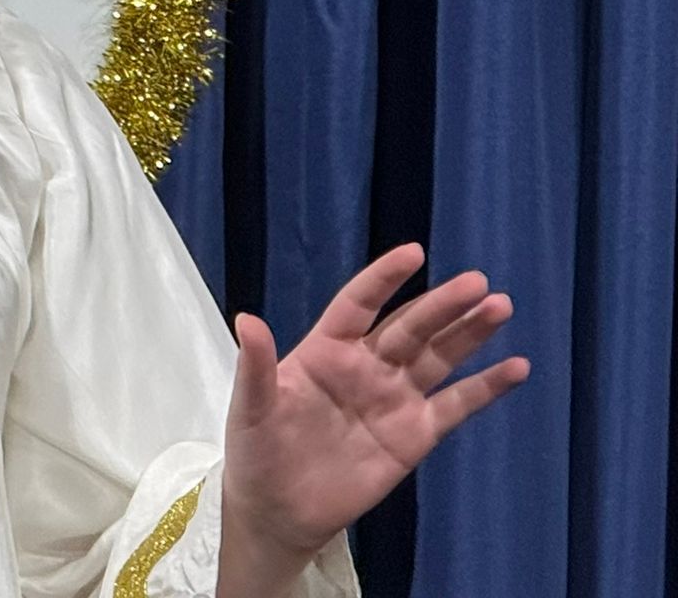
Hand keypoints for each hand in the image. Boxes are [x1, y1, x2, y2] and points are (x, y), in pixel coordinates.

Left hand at [221, 243, 528, 565]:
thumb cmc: (256, 451)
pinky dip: (486, 388)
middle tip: (477, 282)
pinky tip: (515, 367)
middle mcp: (365, 367)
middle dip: (442, 306)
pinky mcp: (414, 435)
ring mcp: (393, 399)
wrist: (279, 510)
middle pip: (409, 328)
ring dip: (469, 333)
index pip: (358, 305)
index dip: (384, 279)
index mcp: (324, 351)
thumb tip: (247, 320)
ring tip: (499, 306)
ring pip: (438, 357)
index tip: (414, 253)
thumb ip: (257, 366)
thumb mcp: (251, 407)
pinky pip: (456, 406)